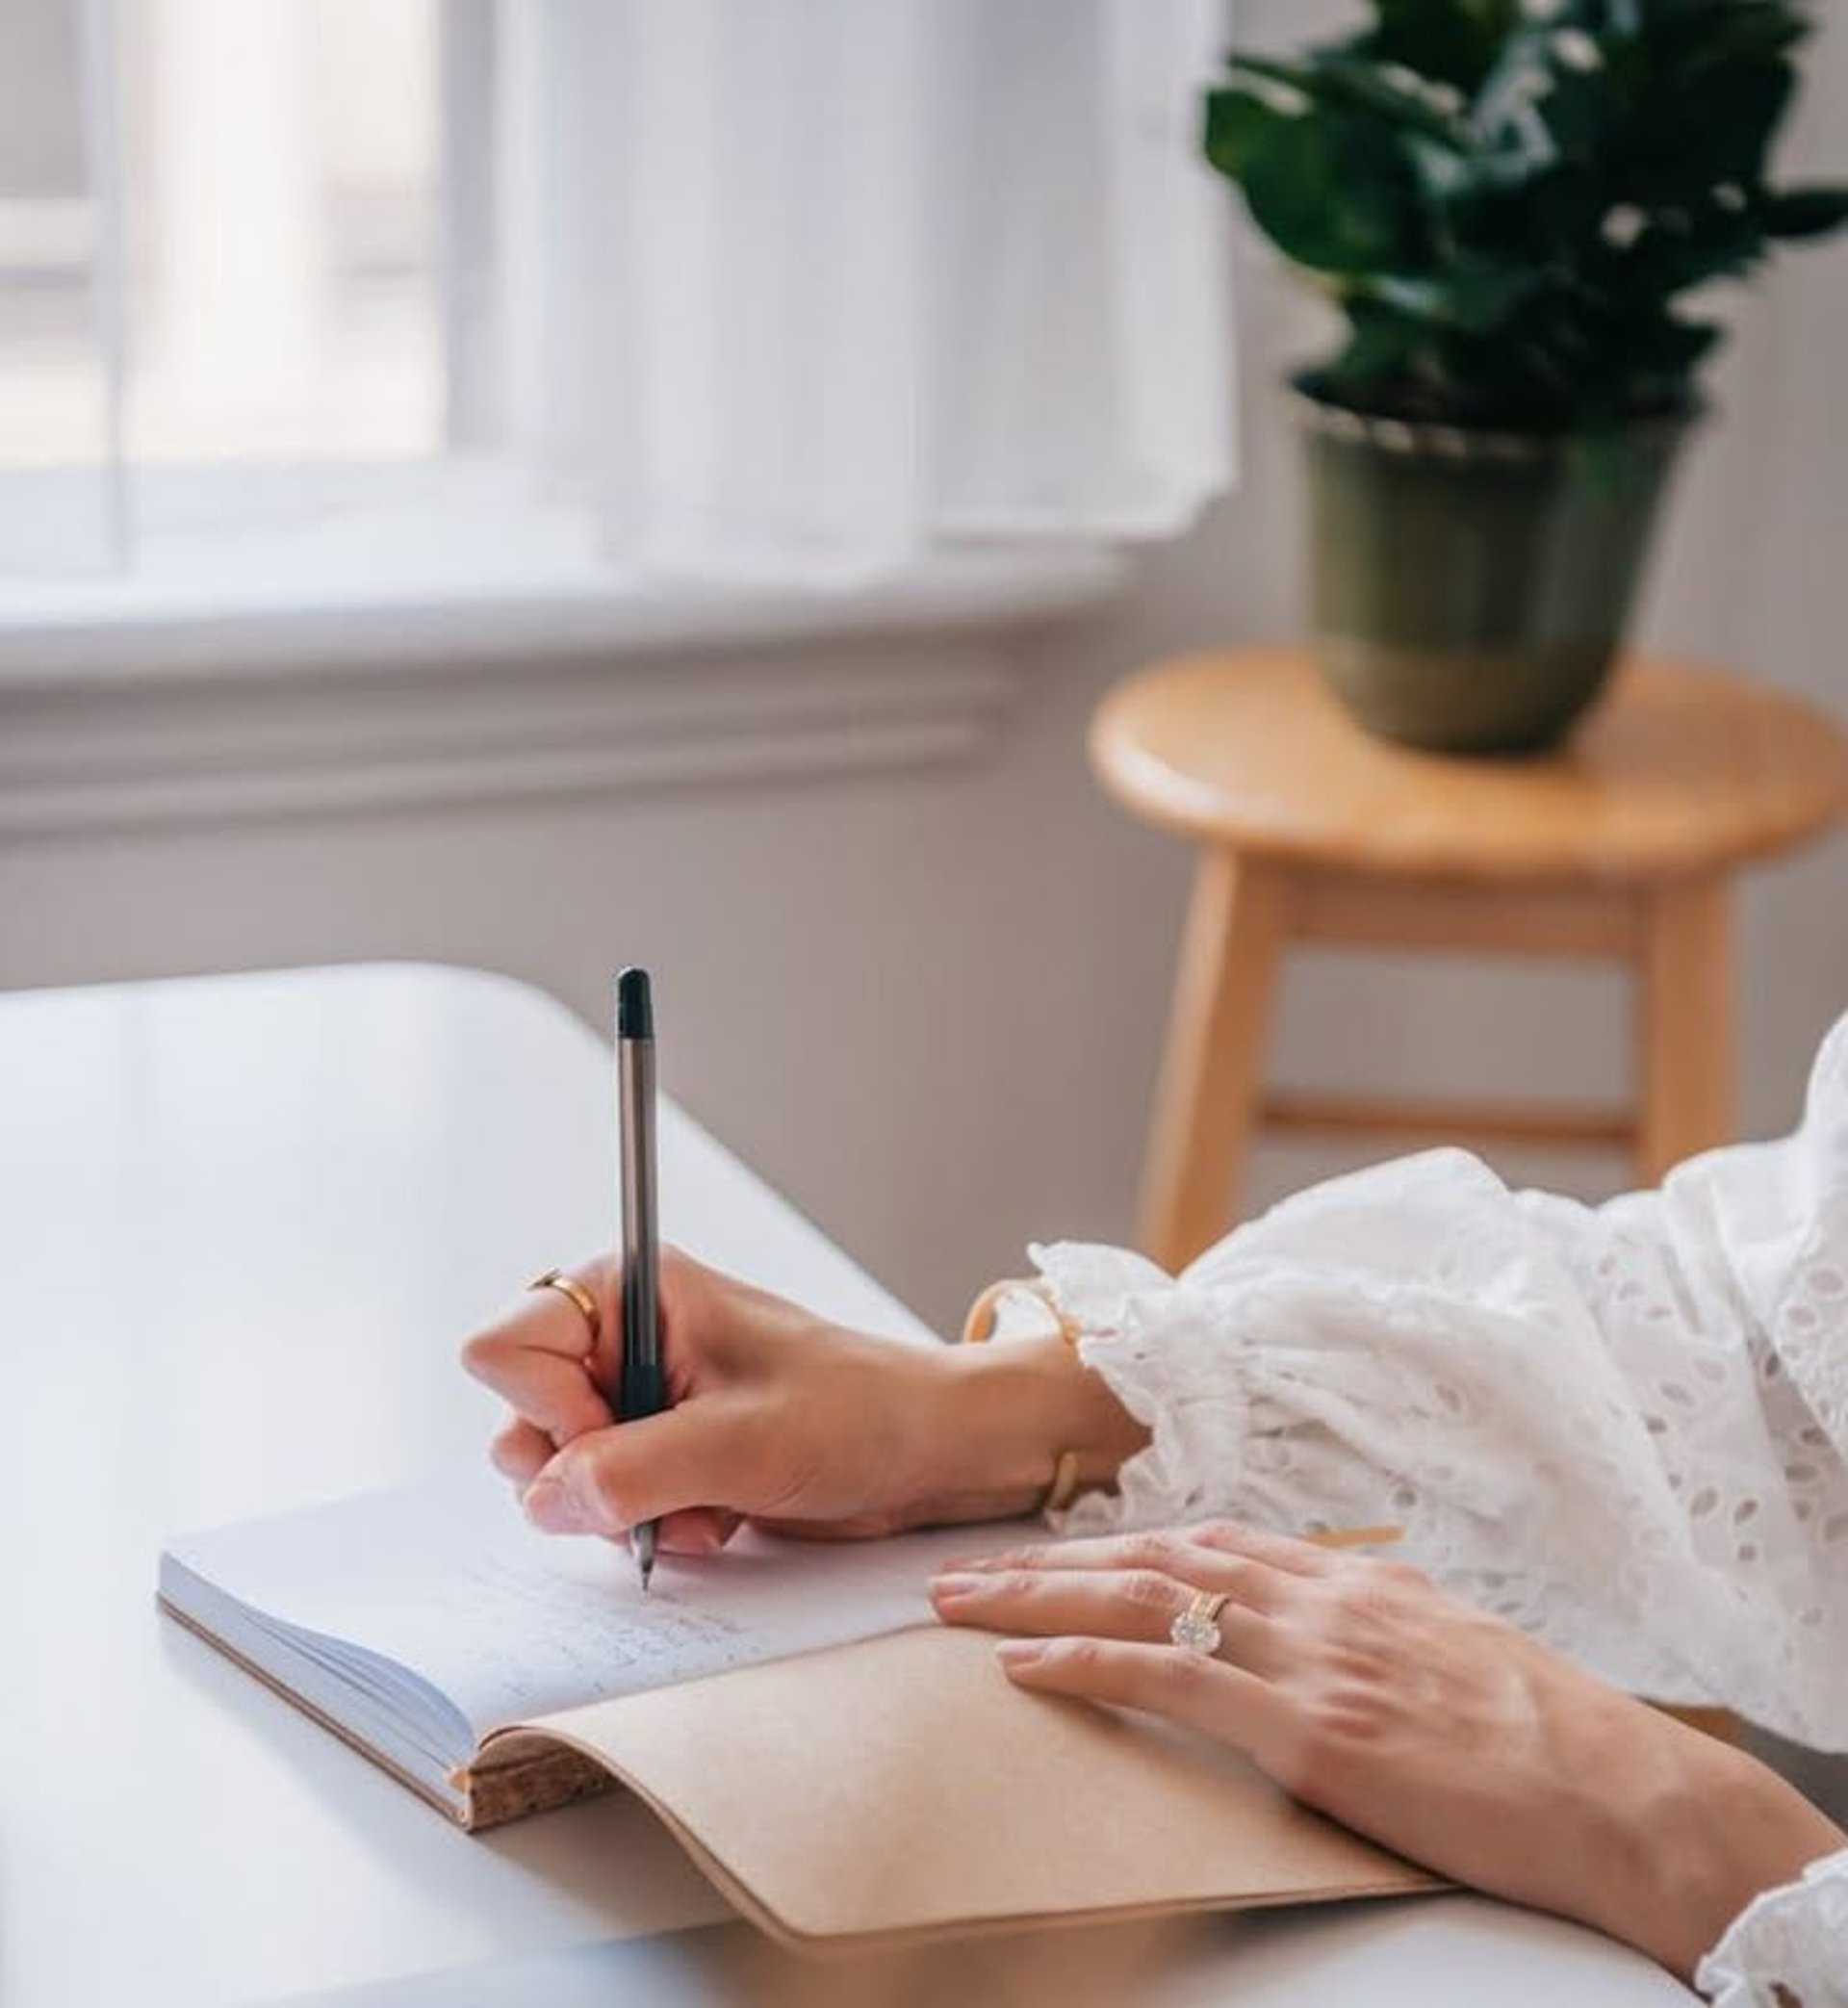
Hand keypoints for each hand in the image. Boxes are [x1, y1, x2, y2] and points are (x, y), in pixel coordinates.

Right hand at [461, 1248, 1146, 1553]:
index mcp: (632, 1291)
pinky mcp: (658, 1448)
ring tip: (704, 1503)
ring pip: (555, 1473)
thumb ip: (632, 1470)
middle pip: (518, 1417)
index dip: (548, 1412)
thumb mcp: (745, 1443)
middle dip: (584, 1474)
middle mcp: (623, 1337)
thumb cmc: (860, 1412)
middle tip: (666, 1483)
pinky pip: (603, 1504)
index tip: (618, 1441)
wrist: (929, 1452)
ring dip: (623, 1510)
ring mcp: (637, 1396)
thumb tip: (545, 1498)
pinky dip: (650, 1526)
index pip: (505, 1348)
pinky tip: (715, 1518)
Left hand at [930, 1522, 1845, 1980]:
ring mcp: (1312, 1657)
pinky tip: (1027, 1665)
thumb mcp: (1446, 1650)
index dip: (1114, 1547)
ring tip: (957, 1604)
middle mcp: (1319, 1599)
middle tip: (959, 1570)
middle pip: (1151, 1559)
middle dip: (1046, 1561)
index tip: (1050, 1553)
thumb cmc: (1545, 1733)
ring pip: (1142, 1602)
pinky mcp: (1312, 1728)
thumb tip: (1313, 1632)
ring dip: (1037, 1598)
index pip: (1204, 1544)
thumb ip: (1365, 1629)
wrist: (1622, 1790)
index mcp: (1351, 1579)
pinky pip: (1173, 1679)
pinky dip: (1088, 1665)